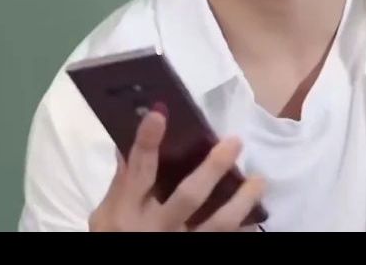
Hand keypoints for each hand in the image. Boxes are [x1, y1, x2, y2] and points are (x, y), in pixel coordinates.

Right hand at [89, 110, 265, 231]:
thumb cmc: (116, 236)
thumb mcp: (106, 217)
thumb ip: (121, 184)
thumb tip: (126, 143)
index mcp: (128, 210)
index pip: (139, 171)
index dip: (148, 142)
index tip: (160, 113)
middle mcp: (155, 227)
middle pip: (188, 196)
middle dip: (213, 168)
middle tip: (234, 142)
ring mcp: (179, 242)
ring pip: (217, 223)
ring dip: (242, 201)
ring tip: (259, 180)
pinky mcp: (196, 252)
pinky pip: (224, 241)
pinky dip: (242, 229)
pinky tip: (255, 217)